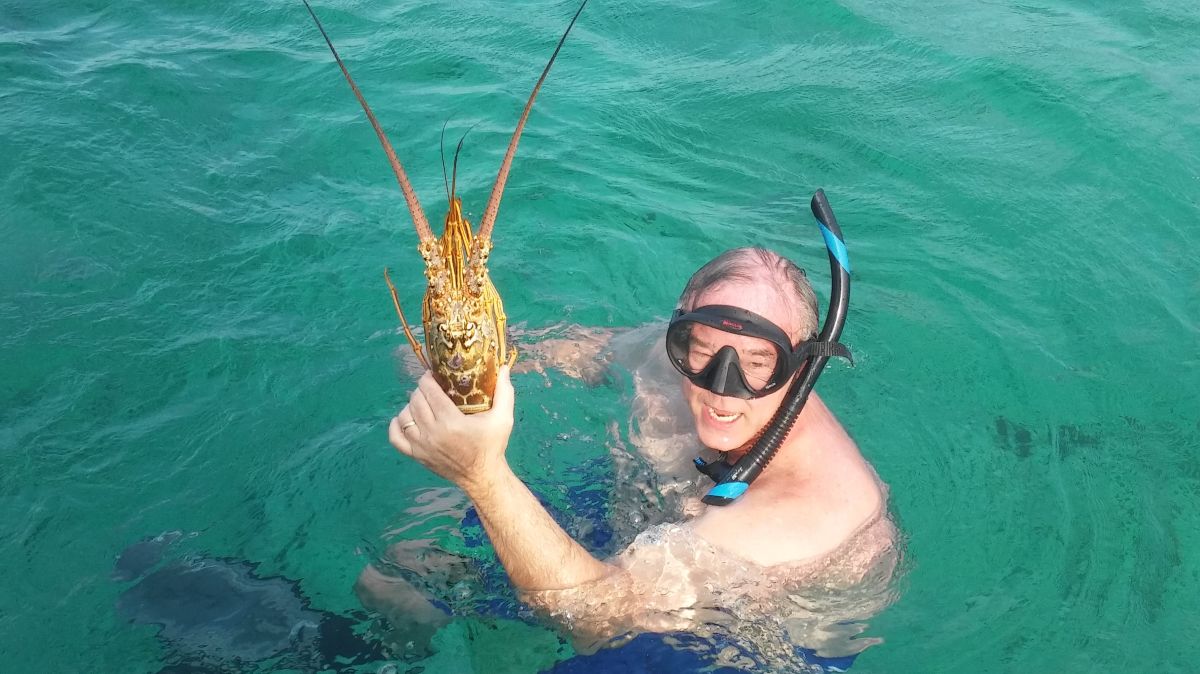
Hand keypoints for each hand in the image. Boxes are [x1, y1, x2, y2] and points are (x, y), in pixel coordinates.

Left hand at [389, 366, 514, 492]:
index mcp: (451, 422)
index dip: (428, 379)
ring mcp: (421, 446)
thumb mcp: (503, 418)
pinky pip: (395, 437)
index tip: (434, 375)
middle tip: (431, 388)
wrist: (482, 476)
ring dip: (410, 405)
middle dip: (421, 390)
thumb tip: (504, 368)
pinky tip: (406, 419)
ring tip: (422, 403)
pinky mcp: (416, 456)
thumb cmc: (492, 446)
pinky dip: (397, 425)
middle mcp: (433, 433)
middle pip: (416, 401)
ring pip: (404, 416)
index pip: (429, 391)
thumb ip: (505, 392)